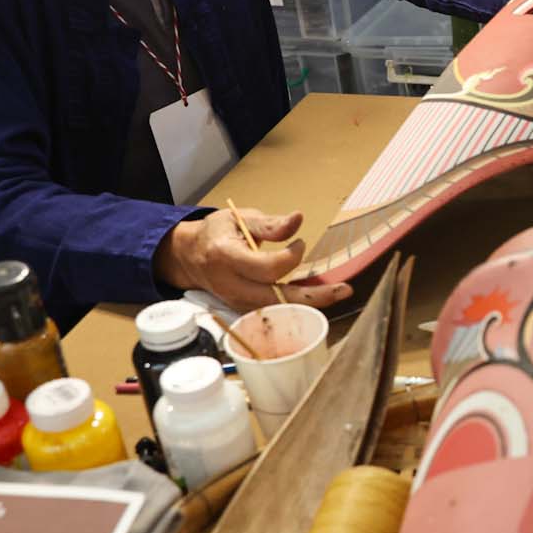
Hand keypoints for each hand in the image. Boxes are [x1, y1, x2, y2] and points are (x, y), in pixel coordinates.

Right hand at [154, 209, 352, 312]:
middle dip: (312, 296)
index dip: (290, 257)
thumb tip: (297, 220)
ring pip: (277, 310)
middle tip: (344, 289)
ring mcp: (235, 302)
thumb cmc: (217, 233)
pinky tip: (317, 298)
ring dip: (309, 304)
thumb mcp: (239, 218)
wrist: (189, 256)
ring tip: (337, 293)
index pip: (266, 268)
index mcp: (226, 257)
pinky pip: (272, 314)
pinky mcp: (242, 310)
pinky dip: (296, 308)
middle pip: (276, 298)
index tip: (300, 243)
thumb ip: (269, 224)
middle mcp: (230, 285)